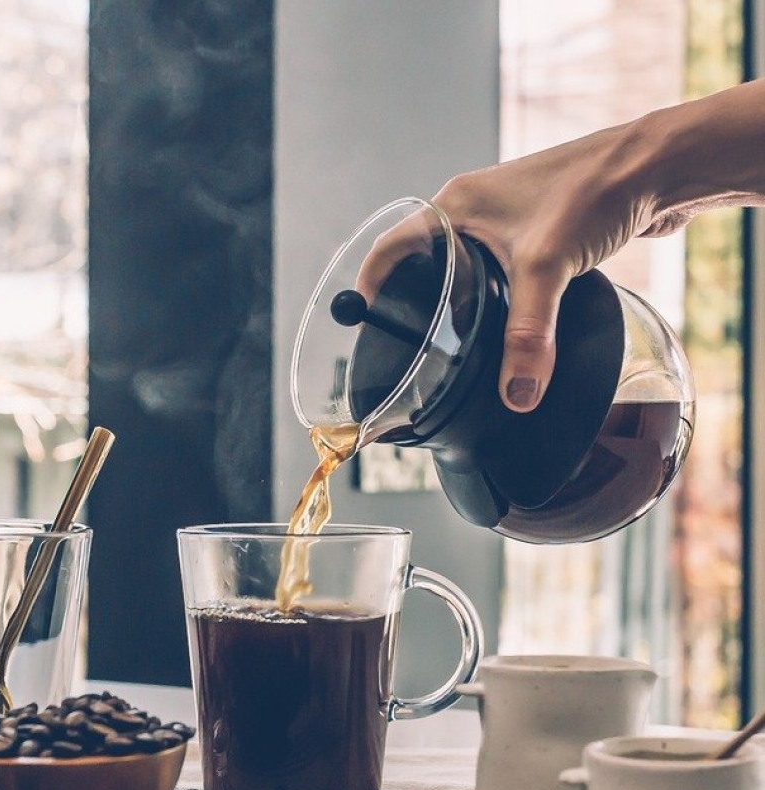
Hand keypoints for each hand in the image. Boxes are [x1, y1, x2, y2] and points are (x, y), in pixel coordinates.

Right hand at [357, 122, 661, 411]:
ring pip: (464, 268)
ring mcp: (506, 220)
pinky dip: (495, 298)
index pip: (391, 247)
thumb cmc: (594, 188)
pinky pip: (501, 270)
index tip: (361, 322)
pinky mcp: (538, 232)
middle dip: (414, 302)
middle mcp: (473, 209)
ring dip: (457, 302)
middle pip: (424, 261)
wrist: (658, 164)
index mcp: (454, 206)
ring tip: (452, 343)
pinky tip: (505, 325)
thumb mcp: (547, 268)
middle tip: (409, 344)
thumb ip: (528, 335)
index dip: (370, 286)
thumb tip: (516, 394)